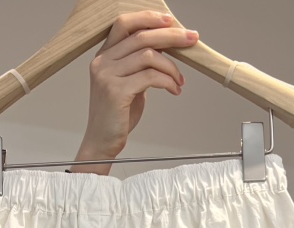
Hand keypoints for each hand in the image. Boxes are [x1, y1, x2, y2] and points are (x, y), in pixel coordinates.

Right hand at [71, 11, 198, 173]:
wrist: (102, 143)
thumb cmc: (117, 116)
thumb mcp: (129, 84)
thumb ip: (140, 65)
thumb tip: (165, 48)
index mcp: (104, 56)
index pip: (124, 24)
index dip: (148, 18)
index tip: (170, 21)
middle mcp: (102, 62)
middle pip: (141, 36)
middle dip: (171, 36)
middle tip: (191, 39)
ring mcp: (107, 76)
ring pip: (149, 56)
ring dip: (171, 66)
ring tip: (179, 80)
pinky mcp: (116, 92)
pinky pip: (150, 77)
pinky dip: (168, 81)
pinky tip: (174, 89)